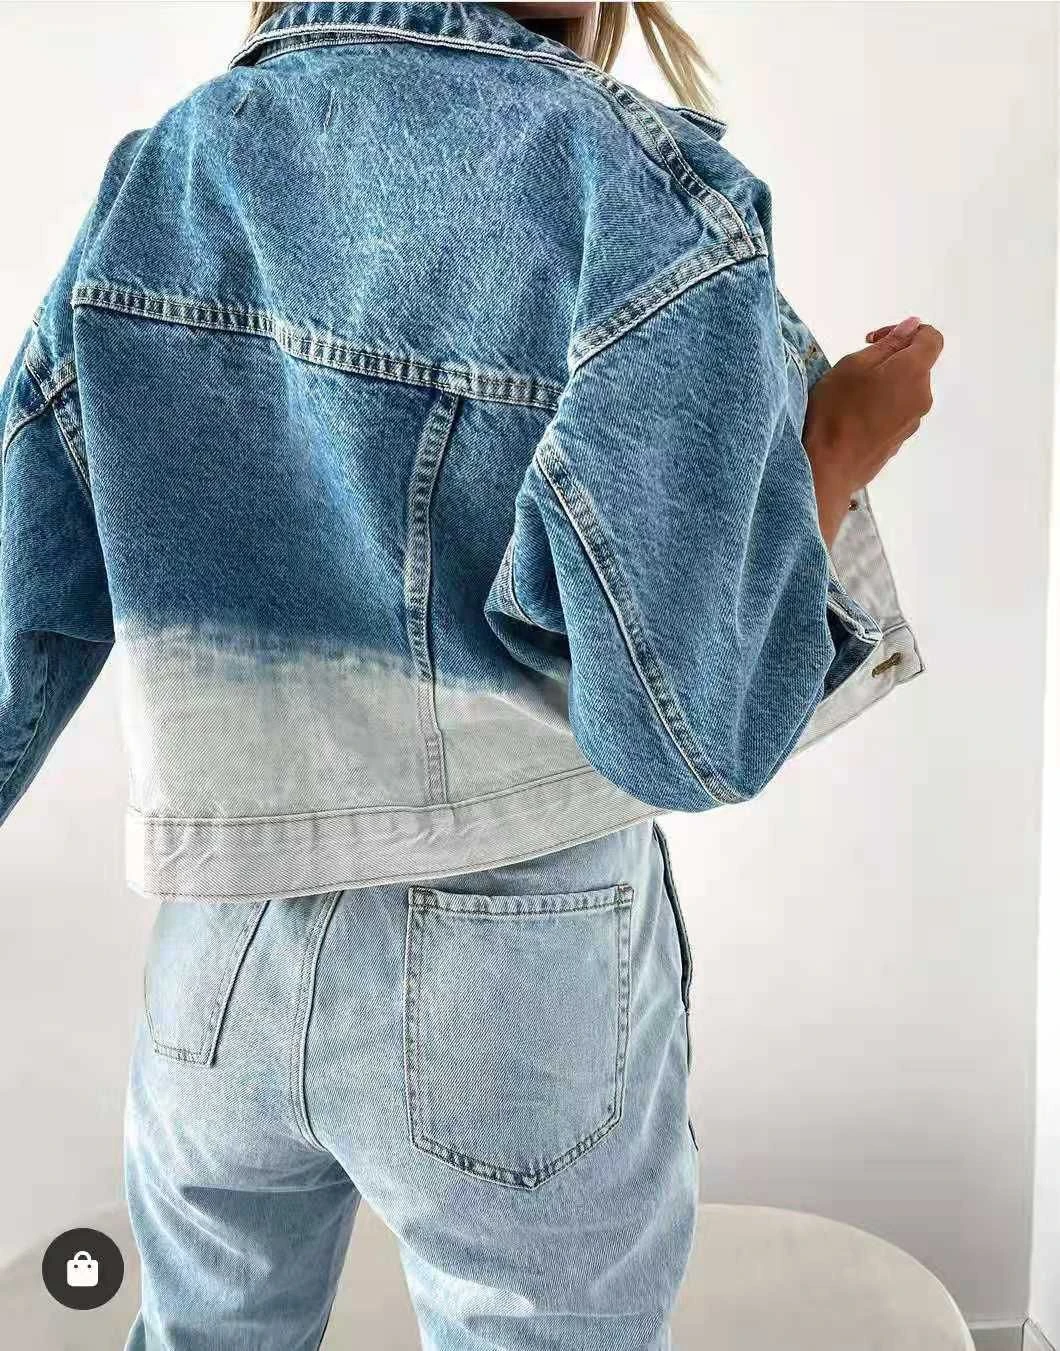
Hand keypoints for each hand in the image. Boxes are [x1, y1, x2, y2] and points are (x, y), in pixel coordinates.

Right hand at [802, 315, 942, 546]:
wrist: (830, 467)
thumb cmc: (836, 409)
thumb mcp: (853, 365)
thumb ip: (888, 344)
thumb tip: (912, 326)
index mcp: (914, 371)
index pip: (932, 338)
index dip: (908, 331)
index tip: (876, 340)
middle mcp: (922, 396)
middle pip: (918, 366)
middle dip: (893, 360)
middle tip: (858, 368)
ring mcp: (914, 422)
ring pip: (907, 391)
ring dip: (888, 385)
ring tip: (854, 396)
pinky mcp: (901, 440)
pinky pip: (898, 413)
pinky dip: (884, 406)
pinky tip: (856, 417)